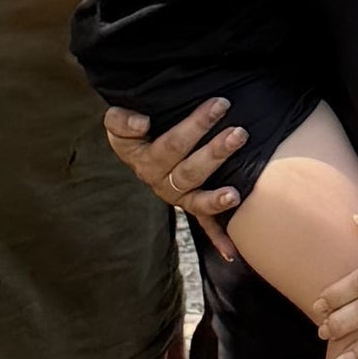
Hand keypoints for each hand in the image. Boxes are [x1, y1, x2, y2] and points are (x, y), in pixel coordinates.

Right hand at [103, 101, 244, 256]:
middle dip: (216, 152)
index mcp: (143, 158)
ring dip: (217, 197)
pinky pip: (203, 223)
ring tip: (236, 194)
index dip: (195, 127)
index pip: (170, 145)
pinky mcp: (190, 204)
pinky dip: (218, 238)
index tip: (218, 106)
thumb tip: (142, 124)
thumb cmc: (134, 125)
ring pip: (197, 196)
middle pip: (189, 170)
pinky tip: (232, 252)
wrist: (140, 138)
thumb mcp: (117, 121)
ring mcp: (175, 195)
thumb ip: (121, 120)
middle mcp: (158, 180)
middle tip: (240, 134)